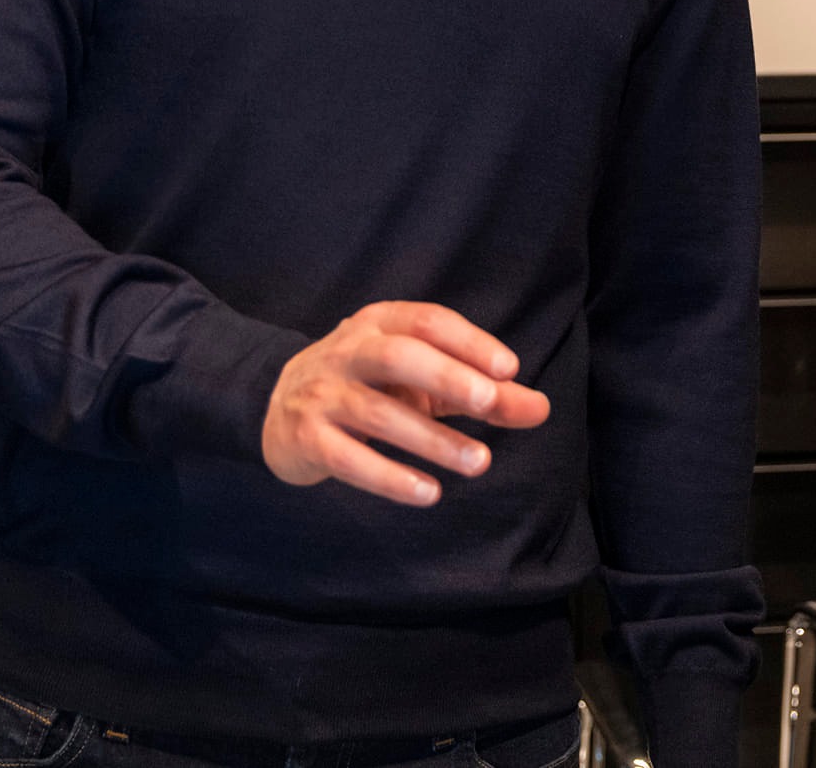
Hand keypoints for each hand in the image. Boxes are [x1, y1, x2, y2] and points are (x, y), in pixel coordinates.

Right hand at [262, 301, 550, 504]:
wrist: (276, 407)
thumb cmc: (370, 386)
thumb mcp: (423, 381)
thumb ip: (480, 392)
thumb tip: (539, 409)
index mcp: (381, 323)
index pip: (429, 322)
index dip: (470, 342)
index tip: (510, 370)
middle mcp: (348, 352)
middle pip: (398, 356)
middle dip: (447, 377)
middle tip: (490, 402)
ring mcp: (322, 395)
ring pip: (378, 413)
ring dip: (432, 440)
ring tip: (480, 462)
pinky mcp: (307, 439)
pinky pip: (348, 459)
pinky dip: (390, 477)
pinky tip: (429, 493)